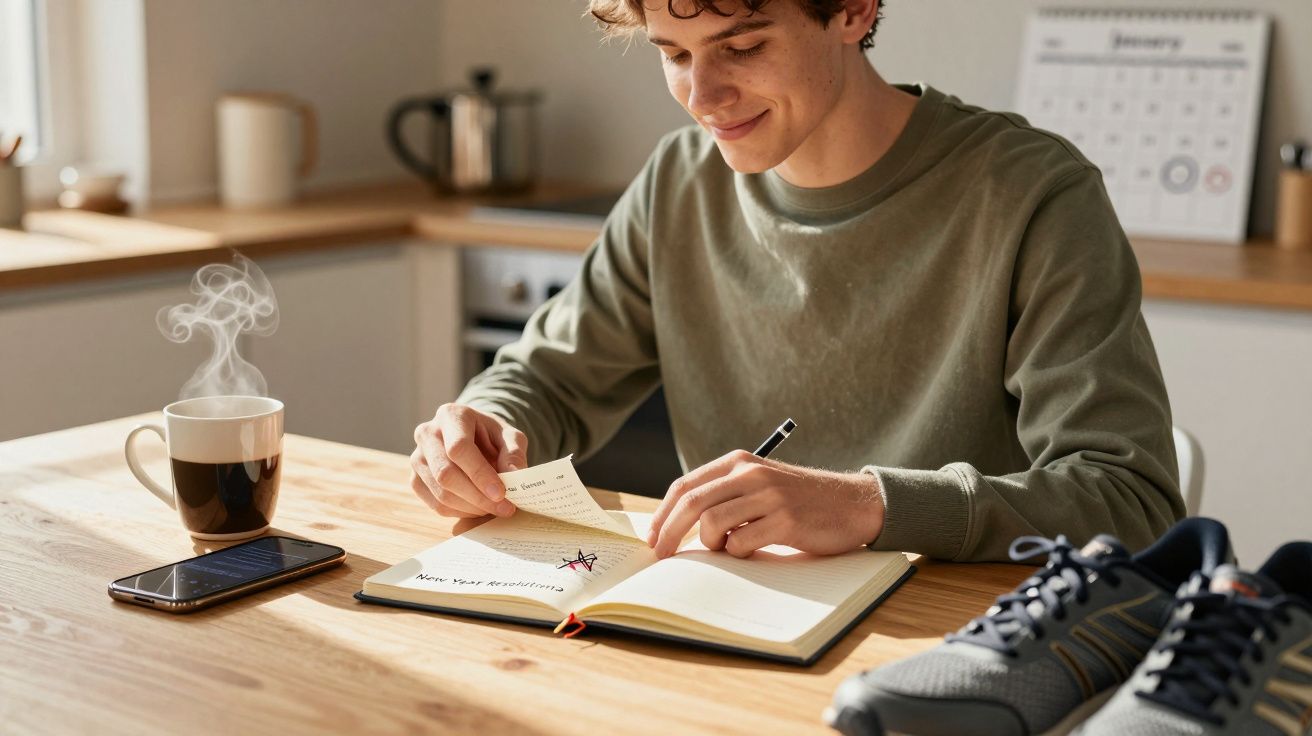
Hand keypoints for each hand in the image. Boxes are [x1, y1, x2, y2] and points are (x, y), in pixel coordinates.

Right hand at [411, 404, 527, 518]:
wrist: (472, 438)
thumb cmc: (490, 436)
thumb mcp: (509, 436)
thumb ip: (513, 453)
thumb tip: (514, 474)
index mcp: (451, 416)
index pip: (459, 448)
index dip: (480, 474)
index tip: (501, 493)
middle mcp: (427, 434)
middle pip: (445, 474)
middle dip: (477, 497)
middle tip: (504, 507)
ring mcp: (417, 458)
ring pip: (440, 493)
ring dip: (472, 507)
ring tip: (495, 508)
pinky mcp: (415, 479)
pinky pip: (435, 504)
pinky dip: (460, 512)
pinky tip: (479, 509)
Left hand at [648, 450, 884, 558]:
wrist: (851, 503)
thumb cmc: (800, 500)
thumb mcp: (760, 483)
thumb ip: (725, 493)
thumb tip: (677, 523)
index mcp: (740, 461)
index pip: (686, 485)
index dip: (663, 514)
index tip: (652, 537)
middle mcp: (751, 473)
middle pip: (692, 503)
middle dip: (669, 533)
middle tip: (661, 555)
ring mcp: (769, 496)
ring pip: (712, 524)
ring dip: (711, 545)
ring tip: (727, 548)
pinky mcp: (785, 520)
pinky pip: (741, 543)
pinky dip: (738, 553)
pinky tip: (752, 549)